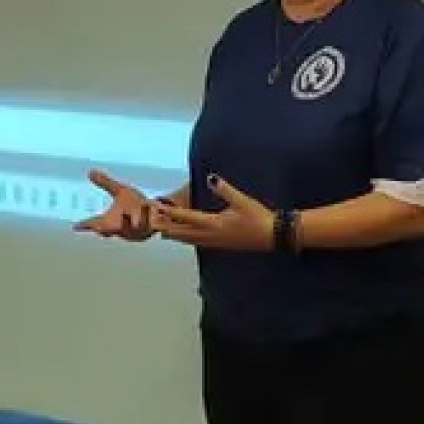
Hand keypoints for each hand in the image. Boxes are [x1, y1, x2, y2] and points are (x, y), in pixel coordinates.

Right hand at [73, 170, 154, 241]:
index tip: (75, 226)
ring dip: (128, 221)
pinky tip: (145, 215)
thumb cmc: (136, 203)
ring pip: (126, 230)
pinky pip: (143, 229)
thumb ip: (105, 183)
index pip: (93, 224)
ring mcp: (132, 232)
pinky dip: (143, 222)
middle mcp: (119, 228)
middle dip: (103, 229)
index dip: (85, 225)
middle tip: (99, 226)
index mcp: (109, 221)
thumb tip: (90, 171)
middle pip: (107, 231)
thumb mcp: (120, 191)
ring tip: (128, 214)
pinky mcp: (146, 232)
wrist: (157, 212)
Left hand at [153, 175, 276, 251]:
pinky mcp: (220, 245)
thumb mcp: (242, 201)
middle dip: (166, 227)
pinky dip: (186, 239)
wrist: (272, 236)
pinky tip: (183, 238)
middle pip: (182, 232)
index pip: (187, 217)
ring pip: (188, 240)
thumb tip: (210, 178)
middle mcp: (211, 235)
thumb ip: (225, 189)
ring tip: (161, 231)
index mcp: (215, 223)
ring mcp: (215, 242)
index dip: (170, 212)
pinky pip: (197, 243)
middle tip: (151, 222)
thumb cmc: (258, 217)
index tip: (157, 208)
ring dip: (174, 235)